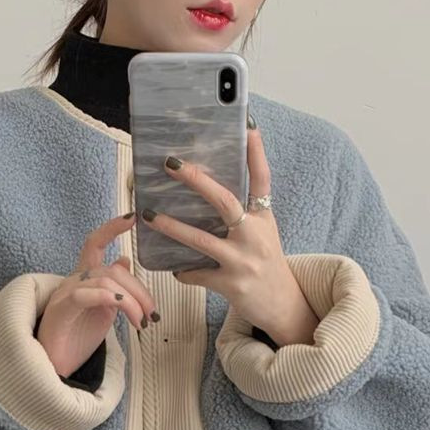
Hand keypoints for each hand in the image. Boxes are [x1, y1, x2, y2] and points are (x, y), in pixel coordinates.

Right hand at [37, 214, 159, 377]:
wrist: (56, 368)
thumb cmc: (76, 341)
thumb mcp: (103, 311)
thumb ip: (114, 288)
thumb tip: (125, 260)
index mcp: (84, 279)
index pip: (95, 243)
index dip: (112, 228)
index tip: (133, 218)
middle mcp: (73, 281)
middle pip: (112, 269)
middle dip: (139, 289)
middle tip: (152, 312)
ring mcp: (65, 294)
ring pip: (105, 280)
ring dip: (131, 300)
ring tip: (141, 321)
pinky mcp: (61, 310)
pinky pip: (86, 295)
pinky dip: (110, 298)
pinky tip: (125, 310)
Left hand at [140, 126, 319, 345]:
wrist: (282, 305)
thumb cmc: (266, 264)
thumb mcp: (263, 233)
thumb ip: (244, 213)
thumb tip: (210, 188)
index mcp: (264, 218)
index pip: (261, 179)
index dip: (256, 152)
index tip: (248, 124)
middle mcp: (255, 236)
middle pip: (224, 201)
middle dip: (196, 180)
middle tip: (170, 164)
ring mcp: (243, 261)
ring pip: (201, 240)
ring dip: (171, 227)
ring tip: (148, 215)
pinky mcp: (231, 285)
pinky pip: (197, 274)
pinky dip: (183, 271)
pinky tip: (175, 268)